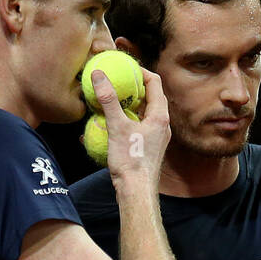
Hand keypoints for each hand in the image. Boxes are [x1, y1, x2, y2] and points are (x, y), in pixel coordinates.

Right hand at [93, 66, 170, 183]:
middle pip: (150, 97)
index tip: (124, 67)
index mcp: (160, 116)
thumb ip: (108, 100)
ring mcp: (156, 138)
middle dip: (133, 86)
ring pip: (143, 113)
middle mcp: (162, 125)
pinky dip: (124, 121)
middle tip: (116, 80)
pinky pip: (137, 127)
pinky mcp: (148, 148)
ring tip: (109, 100)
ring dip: (127, 105)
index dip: (140, 70)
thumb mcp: (117, 127)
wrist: (136, 192)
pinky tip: (106, 126)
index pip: (155, 82)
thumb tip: (99, 74)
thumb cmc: (131, 161)